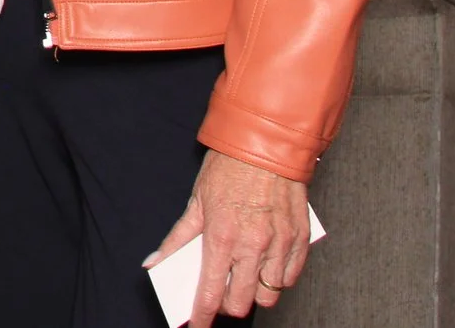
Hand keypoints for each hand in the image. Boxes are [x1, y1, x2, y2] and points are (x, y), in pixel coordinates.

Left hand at [143, 151, 310, 325]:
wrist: (265, 145)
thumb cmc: (228, 170)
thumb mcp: (195, 202)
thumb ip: (177, 238)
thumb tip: (154, 263)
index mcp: (223, 237)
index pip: (211, 292)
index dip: (202, 316)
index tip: (197, 324)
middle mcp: (253, 246)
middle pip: (242, 302)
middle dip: (228, 305)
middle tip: (220, 294)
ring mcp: (280, 245)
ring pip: (269, 295)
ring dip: (254, 293)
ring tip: (243, 278)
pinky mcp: (300, 240)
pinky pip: (290, 278)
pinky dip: (277, 279)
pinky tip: (265, 267)